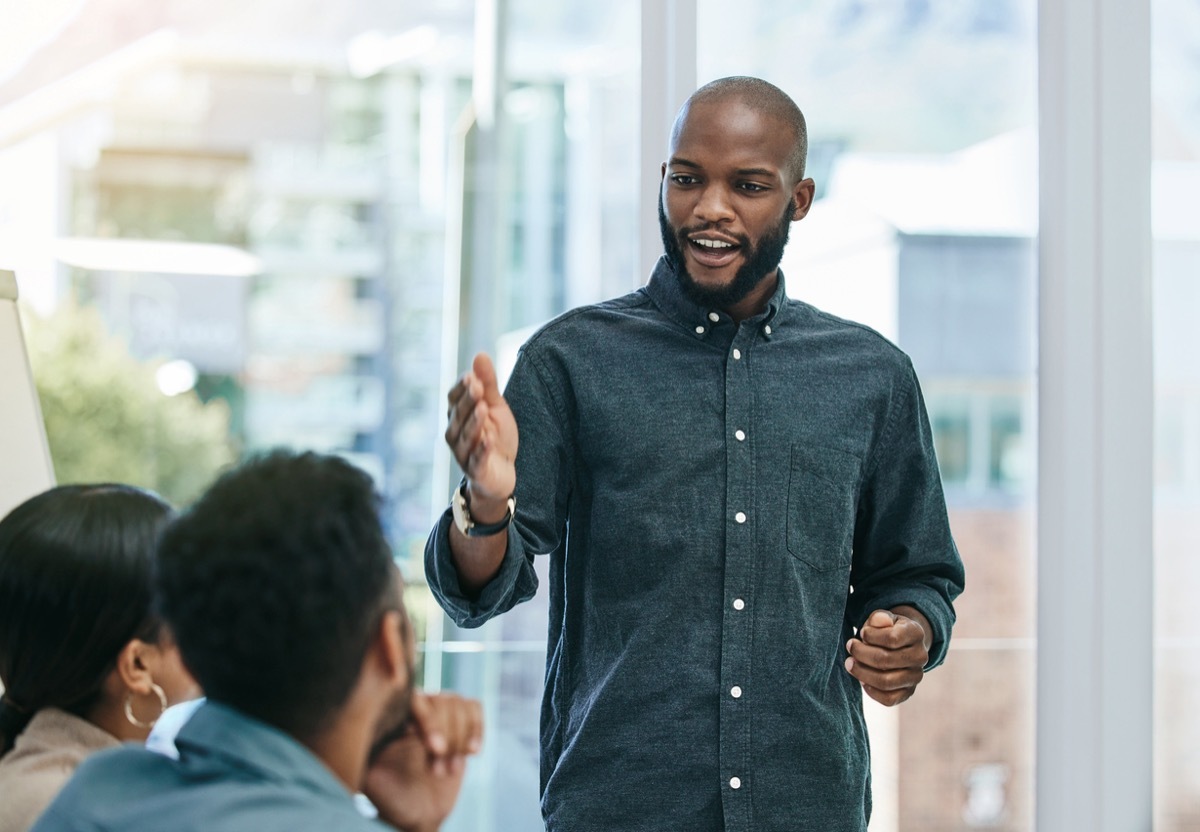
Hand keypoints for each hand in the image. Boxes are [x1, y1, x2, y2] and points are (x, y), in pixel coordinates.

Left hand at [363, 691, 483, 831]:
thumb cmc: (392, 798)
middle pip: (441, 701)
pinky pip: (474, 707)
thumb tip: (370, 729)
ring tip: (451, 770)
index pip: (413, 701)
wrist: (419, 811)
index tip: (437, 750)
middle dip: (448, 739)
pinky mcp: (460, 719)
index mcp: (391, 718)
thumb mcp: (373, 780)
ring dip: (460, 740)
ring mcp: (438, 710)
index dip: (430, 722)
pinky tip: (472, 753)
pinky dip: (477, 729)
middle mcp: (415, 708)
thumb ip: (369, 755)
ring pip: (459, 703)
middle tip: (440, 773)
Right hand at [445, 353, 517, 516]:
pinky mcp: (475, 471)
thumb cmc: (495, 436)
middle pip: (458, 415)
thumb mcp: (495, 407)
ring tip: (483, 408)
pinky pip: (476, 460)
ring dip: (473, 422)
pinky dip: (481, 450)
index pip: (454, 398)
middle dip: (468, 401)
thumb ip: (488, 384)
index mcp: (457, 416)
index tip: (473, 376)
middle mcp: (455, 433)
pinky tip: (488, 439)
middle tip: (478, 386)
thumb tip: (480, 354)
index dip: (462, 388)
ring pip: (465, 437)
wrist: (501, 473)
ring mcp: (463, 453)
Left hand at [843, 607, 930, 706]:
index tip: (861, 633)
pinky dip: (871, 691)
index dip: (870, 636)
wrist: (900, 645)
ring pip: (886, 682)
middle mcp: (921, 656)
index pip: (892, 639)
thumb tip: (879, 620)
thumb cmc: (886, 629)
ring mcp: (916, 676)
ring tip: (850, 663)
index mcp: (916, 634)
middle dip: (861, 654)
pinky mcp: (908, 692)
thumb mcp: (882, 618)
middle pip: (885, 660)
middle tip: (850, 647)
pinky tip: (862, 679)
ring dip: (862, 673)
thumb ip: (879, 618)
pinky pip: (889, 699)